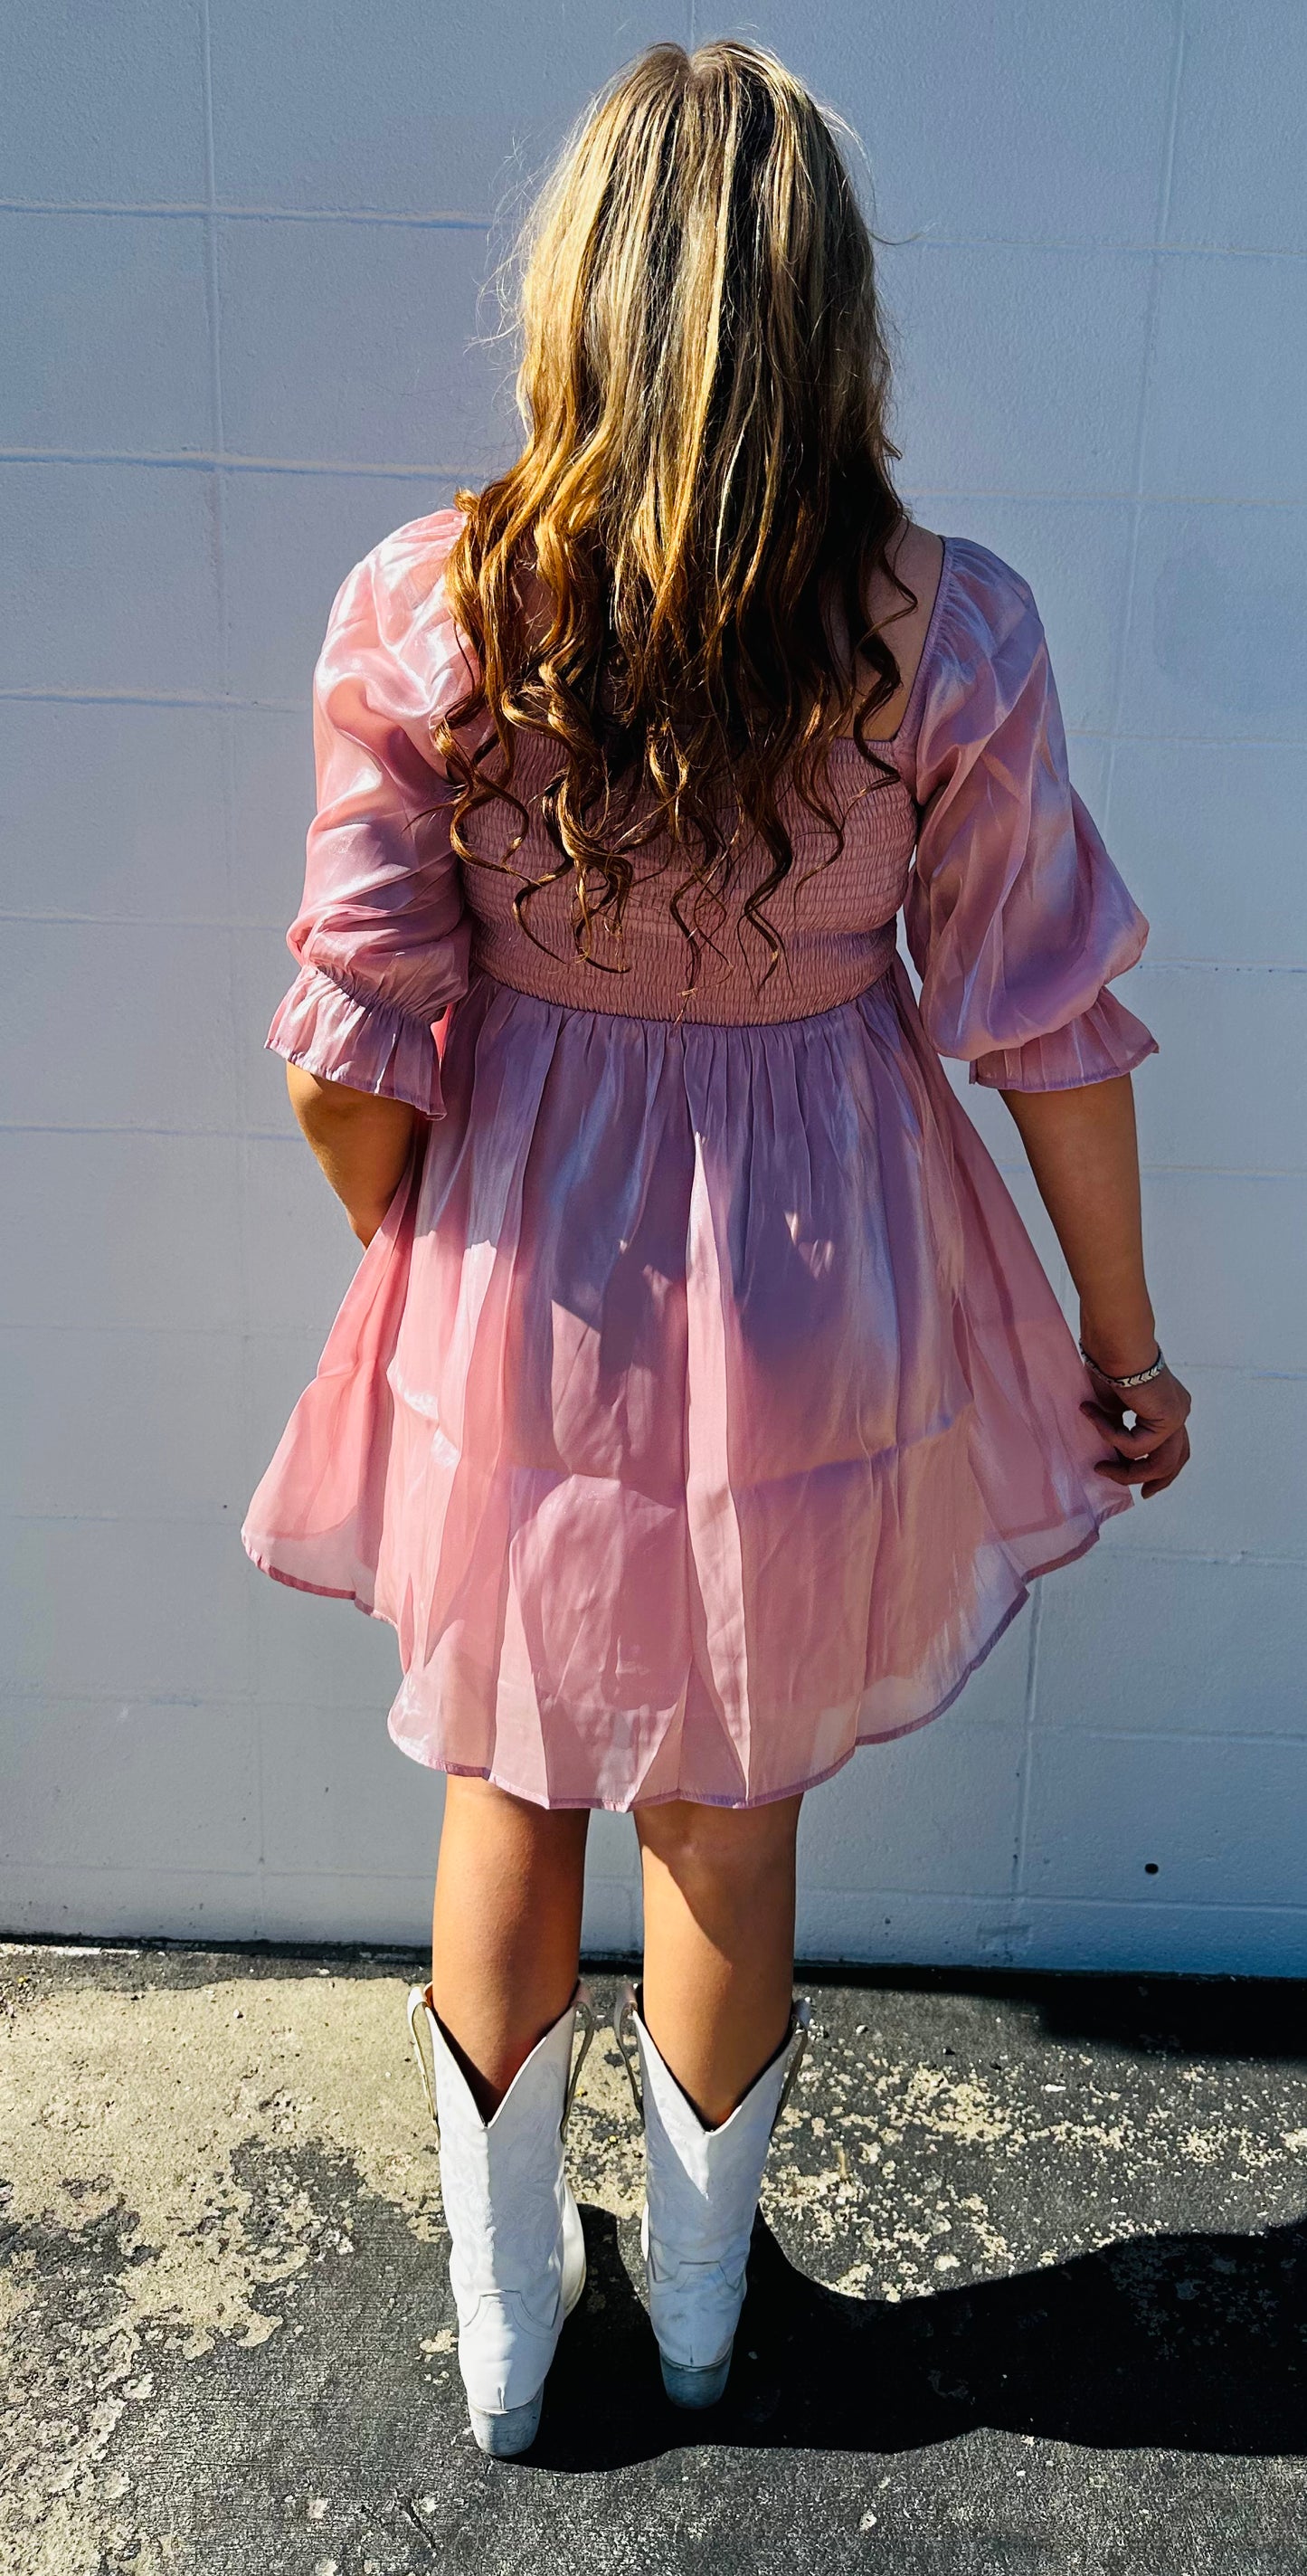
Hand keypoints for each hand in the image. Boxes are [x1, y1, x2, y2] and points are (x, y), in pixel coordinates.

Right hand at [1080, 1361, 1191, 1499]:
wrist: (1115, 1342)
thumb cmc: (1109, 1364)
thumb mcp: (1113, 1406)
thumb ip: (1119, 1428)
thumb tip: (1110, 1455)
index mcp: (1169, 1405)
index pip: (1175, 1446)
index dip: (1162, 1469)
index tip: (1146, 1486)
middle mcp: (1179, 1411)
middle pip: (1175, 1460)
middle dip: (1156, 1480)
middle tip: (1140, 1495)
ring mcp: (1177, 1416)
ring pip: (1159, 1463)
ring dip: (1125, 1471)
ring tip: (1100, 1466)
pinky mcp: (1168, 1419)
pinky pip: (1134, 1446)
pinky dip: (1109, 1435)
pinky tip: (1092, 1414)